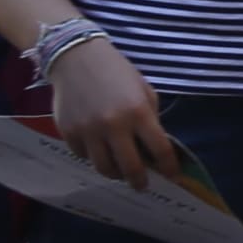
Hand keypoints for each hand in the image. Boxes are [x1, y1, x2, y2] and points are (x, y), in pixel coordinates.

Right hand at [44, 33, 173, 185]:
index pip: (160, 149)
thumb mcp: (143, 90)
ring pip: (104, 168)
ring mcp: (89, 131)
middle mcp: (114, 125)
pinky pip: (83, 156)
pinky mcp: (69, 133)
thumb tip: (153, 148)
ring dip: (115, 173)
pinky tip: (99, 150)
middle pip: (130, 168)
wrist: (76, 57)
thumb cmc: (116, 72)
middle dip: (140, 181)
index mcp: (138, 112)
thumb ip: (150, 119)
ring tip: (120, 170)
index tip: (173, 175)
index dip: (169, 167)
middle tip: (142, 185)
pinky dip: (93, 157)